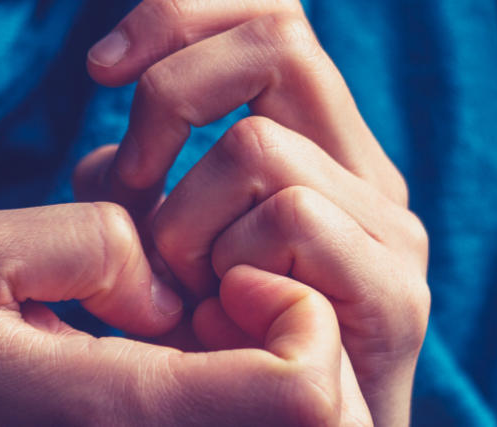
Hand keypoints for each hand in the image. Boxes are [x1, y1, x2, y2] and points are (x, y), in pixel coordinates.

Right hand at [0, 203, 370, 425]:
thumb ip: (94, 242)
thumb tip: (171, 289)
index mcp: (121, 414)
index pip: (302, 392)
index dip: (300, 314)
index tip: (231, 274)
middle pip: (317, 424)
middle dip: (297, 344)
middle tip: (215, 301)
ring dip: (265, 374)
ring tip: (187, 331)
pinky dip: (227, 397)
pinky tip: (164, 362)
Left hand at [76, 1, 430, 424]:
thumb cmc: (218, 350)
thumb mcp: (161, 245)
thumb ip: (138, 188)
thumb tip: (105, 158)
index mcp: (318, 142)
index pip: (270, 12)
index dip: (179, 14)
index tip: (100, 70)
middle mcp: (363, 168)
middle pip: (277, 39)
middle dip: (169, 96)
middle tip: (132, 181)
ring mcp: (389, 227)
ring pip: (260, 144)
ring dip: (185, 219)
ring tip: (185, 289)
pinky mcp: (396, 289)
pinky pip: (292, 216)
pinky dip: (230, 262)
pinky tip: (224, 314)